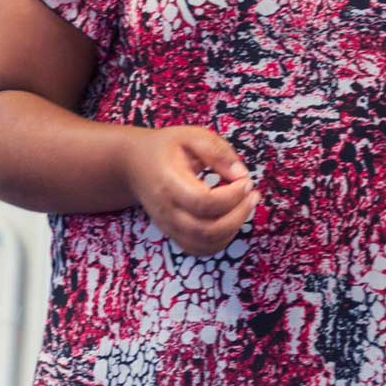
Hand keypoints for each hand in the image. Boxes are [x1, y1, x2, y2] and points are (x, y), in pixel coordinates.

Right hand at [120, 126, 256, 256]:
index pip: (204, 202)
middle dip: (239, 215)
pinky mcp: (173, 234)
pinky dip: (221, 240)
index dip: (232, 195)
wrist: (133, 165)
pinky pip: (200, 249)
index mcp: (169, 183)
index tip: (245, 180)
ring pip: (206, 244)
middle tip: (252, 195)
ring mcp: (168, 226)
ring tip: (245, 205)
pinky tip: (231, 220)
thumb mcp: (190, 136)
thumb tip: (241, 175)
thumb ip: (217, 152)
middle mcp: (167, 210)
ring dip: (233, 229)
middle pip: (207, 230)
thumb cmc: (165, 148)